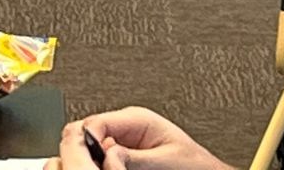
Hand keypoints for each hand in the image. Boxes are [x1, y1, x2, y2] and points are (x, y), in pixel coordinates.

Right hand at [45, 109, 230, 169]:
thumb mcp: (167, 160)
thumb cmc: (197, 165)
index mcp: (137, 119)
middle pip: (89, 132)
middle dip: (86, 149)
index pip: (97, 121)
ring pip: (92, 146)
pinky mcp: (124, 155)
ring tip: (101, 168)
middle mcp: (126, 127)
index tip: (88, 157)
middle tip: (92, 166)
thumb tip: (109, 152)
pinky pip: (103, 157)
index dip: (88, 139)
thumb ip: (136, 156)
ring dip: (94, 158)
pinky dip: (101, 164)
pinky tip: (107, 169)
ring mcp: (123, 141)